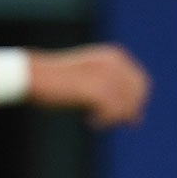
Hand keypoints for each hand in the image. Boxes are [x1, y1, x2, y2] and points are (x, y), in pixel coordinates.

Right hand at [30, 45, 149, 127]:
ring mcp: (105, 74)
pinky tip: (89, 120)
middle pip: (137, 95)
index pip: (142, 83)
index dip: (135, 103)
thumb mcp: (91, 85)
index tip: (120, 117)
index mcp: (114, 56)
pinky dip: (103, 120)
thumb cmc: (59, 82)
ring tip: (93, 119)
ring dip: (112, 118)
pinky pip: (112, 111)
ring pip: (125, 105)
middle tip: (105, 121)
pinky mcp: (95, 88)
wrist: (34, 76)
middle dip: (126, 111)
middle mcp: (114, 62)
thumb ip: (114, 96)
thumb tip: (137, 119)